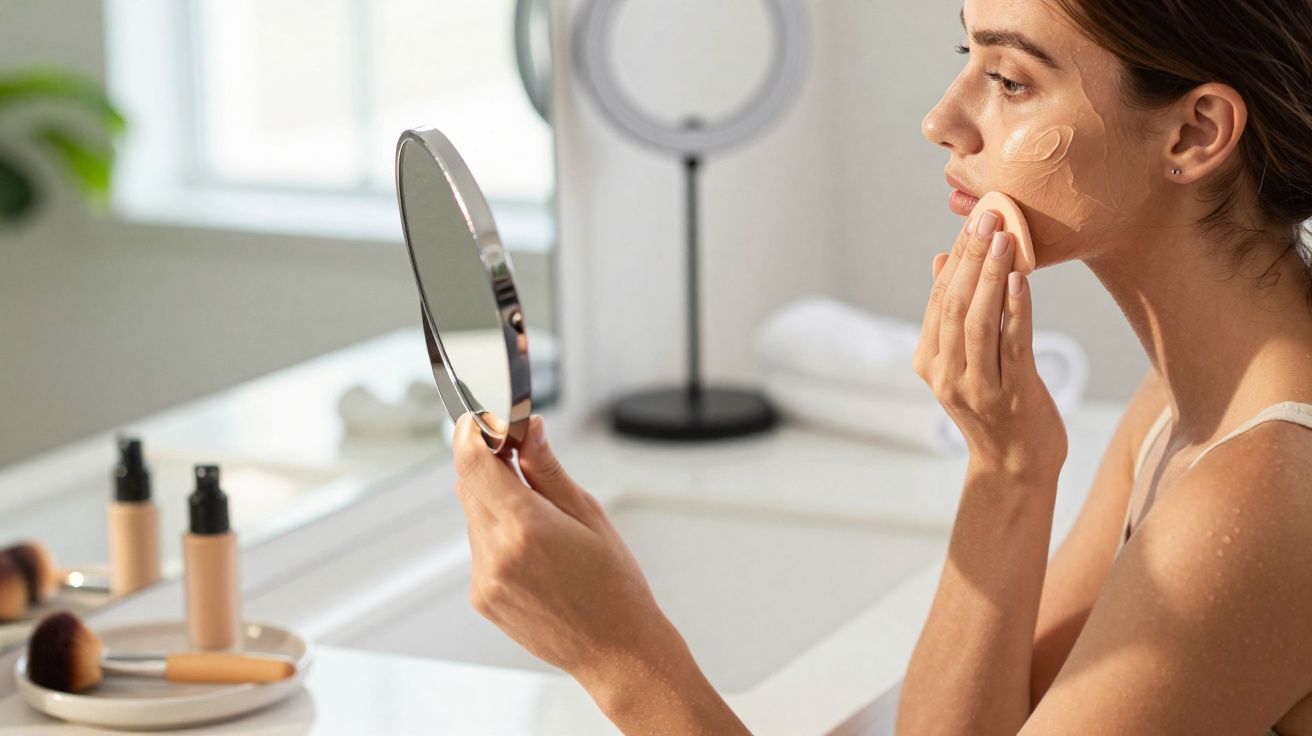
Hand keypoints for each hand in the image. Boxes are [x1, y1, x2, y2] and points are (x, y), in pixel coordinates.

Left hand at [451, 413, 691, 691]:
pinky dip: (498, 536)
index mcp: (526, 526)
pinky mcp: (482, 597)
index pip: (474, 462)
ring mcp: (485, 579)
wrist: (617, 650)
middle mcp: (496, 553)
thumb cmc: (615, 585)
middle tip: (521, 457)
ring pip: (474, 517)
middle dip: (490, 466)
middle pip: (470, 486)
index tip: (481, 419)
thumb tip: (528, 429)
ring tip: (543, 521)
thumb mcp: (589, 514)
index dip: (473, 433)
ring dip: (496, 503)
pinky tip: (536, 552)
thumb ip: (548, 469)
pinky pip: (479, 548)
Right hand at [912, 211, 1066, 480]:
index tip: (973, 223)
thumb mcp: (963, 362)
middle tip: (986, 218)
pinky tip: (1021, 280)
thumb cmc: (995, 408)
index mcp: (929, 363)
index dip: (956, 260)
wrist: (1015, 468)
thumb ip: (952, 316)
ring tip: (1004, 239)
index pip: (939, 301)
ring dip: (991, 277)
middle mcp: (946, 375)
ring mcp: (977, 387)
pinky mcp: (1012, 395)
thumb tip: (943, 259)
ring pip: (978, 323)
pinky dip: (1016, 310)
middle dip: (971, 259)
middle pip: (954, 306)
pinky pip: (1011, 345)